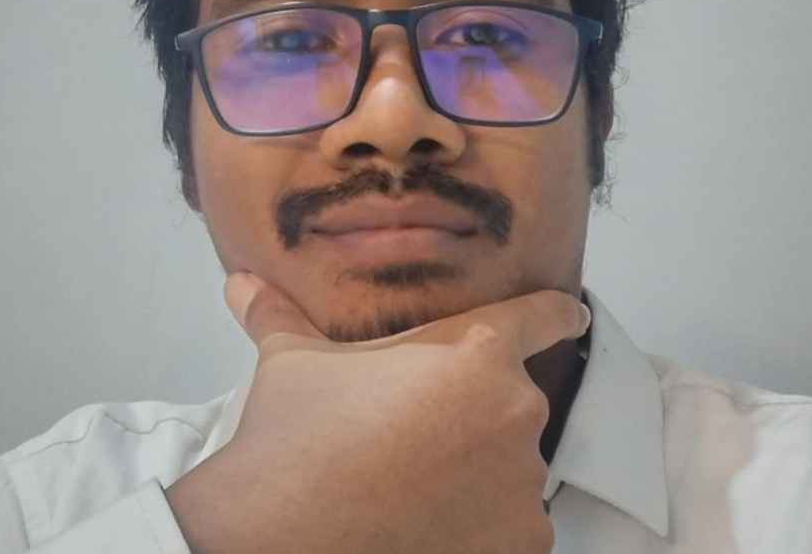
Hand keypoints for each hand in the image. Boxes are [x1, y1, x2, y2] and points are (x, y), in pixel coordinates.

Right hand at [165, 273, 590, 553]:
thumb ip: (279, 316)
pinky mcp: (522, 543)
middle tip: (419, 435)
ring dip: (481, 473)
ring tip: (417, 487)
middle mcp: (514, 408)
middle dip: (476, 413)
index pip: (542, 315)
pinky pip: (517, 527)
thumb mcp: (292, 365)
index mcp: (475, 350)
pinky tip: (434, 527)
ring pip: (513, 466)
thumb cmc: (297, 442)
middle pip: (512, 400)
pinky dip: (487, 528)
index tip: (571, 315)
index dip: (557, 313)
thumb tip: (241, 283)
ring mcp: (523, 481)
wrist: (280, 537)